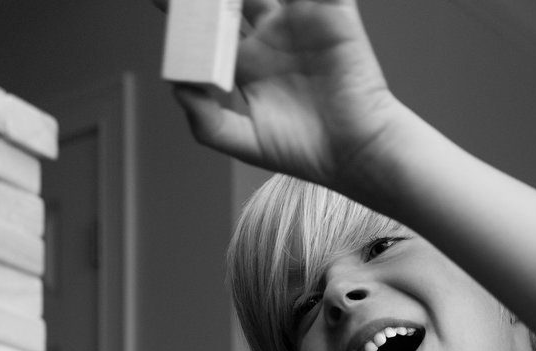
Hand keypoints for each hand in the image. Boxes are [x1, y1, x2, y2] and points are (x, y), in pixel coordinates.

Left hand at [164, 0, 406, 191]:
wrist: (357, 152)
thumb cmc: (308, 152)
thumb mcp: (245, 142)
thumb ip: (206, 121)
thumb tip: (178, 87)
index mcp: (248, 63)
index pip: (210, 27)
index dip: (187, 12)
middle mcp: (272, 37)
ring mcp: (301, 21)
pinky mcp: (333, 13)